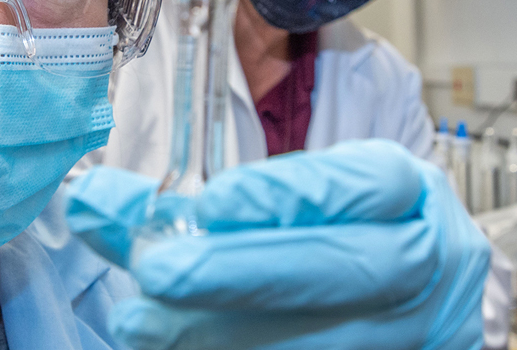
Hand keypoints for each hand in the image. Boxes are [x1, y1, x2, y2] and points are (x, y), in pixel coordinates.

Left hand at [65, 140, 490, 349]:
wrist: (403, 302)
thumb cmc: (329, 239)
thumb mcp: (277, 206)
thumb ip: (181, 207)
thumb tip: (90, 203)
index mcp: (405, 194)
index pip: (364, 183)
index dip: (290, 193)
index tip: (213, 201)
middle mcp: (426, 263)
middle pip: (347, 269)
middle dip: (244, 272)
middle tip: (157, 274)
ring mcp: (423, 331)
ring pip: (332, 341)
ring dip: (227, 336)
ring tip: (146, 327)